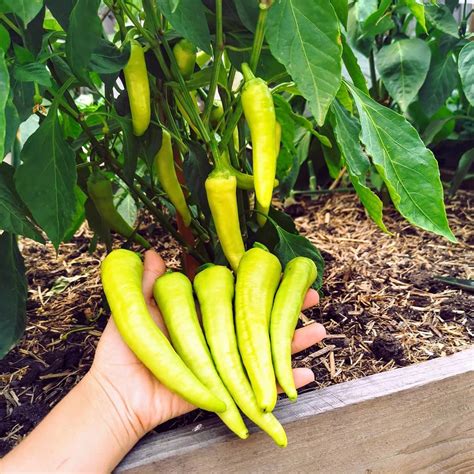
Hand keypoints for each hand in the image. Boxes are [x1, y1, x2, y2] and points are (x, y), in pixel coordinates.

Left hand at [90, 250, 325, 437]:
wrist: (118, 395)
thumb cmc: (122, 351)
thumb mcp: (133, 310)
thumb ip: (147, 283)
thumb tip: (154, 252)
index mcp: (200, 314)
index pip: (237, 296)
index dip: (260, 285)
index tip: (283, 272)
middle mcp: (217, 334)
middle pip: (258, 320)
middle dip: (287, 308)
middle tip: (314, 297)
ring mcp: (224, 360)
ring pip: (265, 347)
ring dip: (294, 340)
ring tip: (320, 330)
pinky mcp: (228, 387)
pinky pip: (260, 382)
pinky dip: (283, 378)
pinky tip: (308, 372)